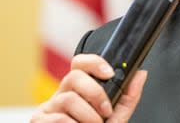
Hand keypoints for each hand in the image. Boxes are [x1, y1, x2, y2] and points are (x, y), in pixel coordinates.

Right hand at [31, 54, 147, 122]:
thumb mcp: (116, 117)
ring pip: (68, 99)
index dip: (94, 63)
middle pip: (73, 76)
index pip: (80, 64)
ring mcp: (48, 108)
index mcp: (78, 90)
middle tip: (106, 111)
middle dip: (95, 92)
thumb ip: (127, 97)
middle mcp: (61, 95)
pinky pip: (58, 118)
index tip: (109, 73)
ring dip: (88, 116)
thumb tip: (140, 73)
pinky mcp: (39, 121)